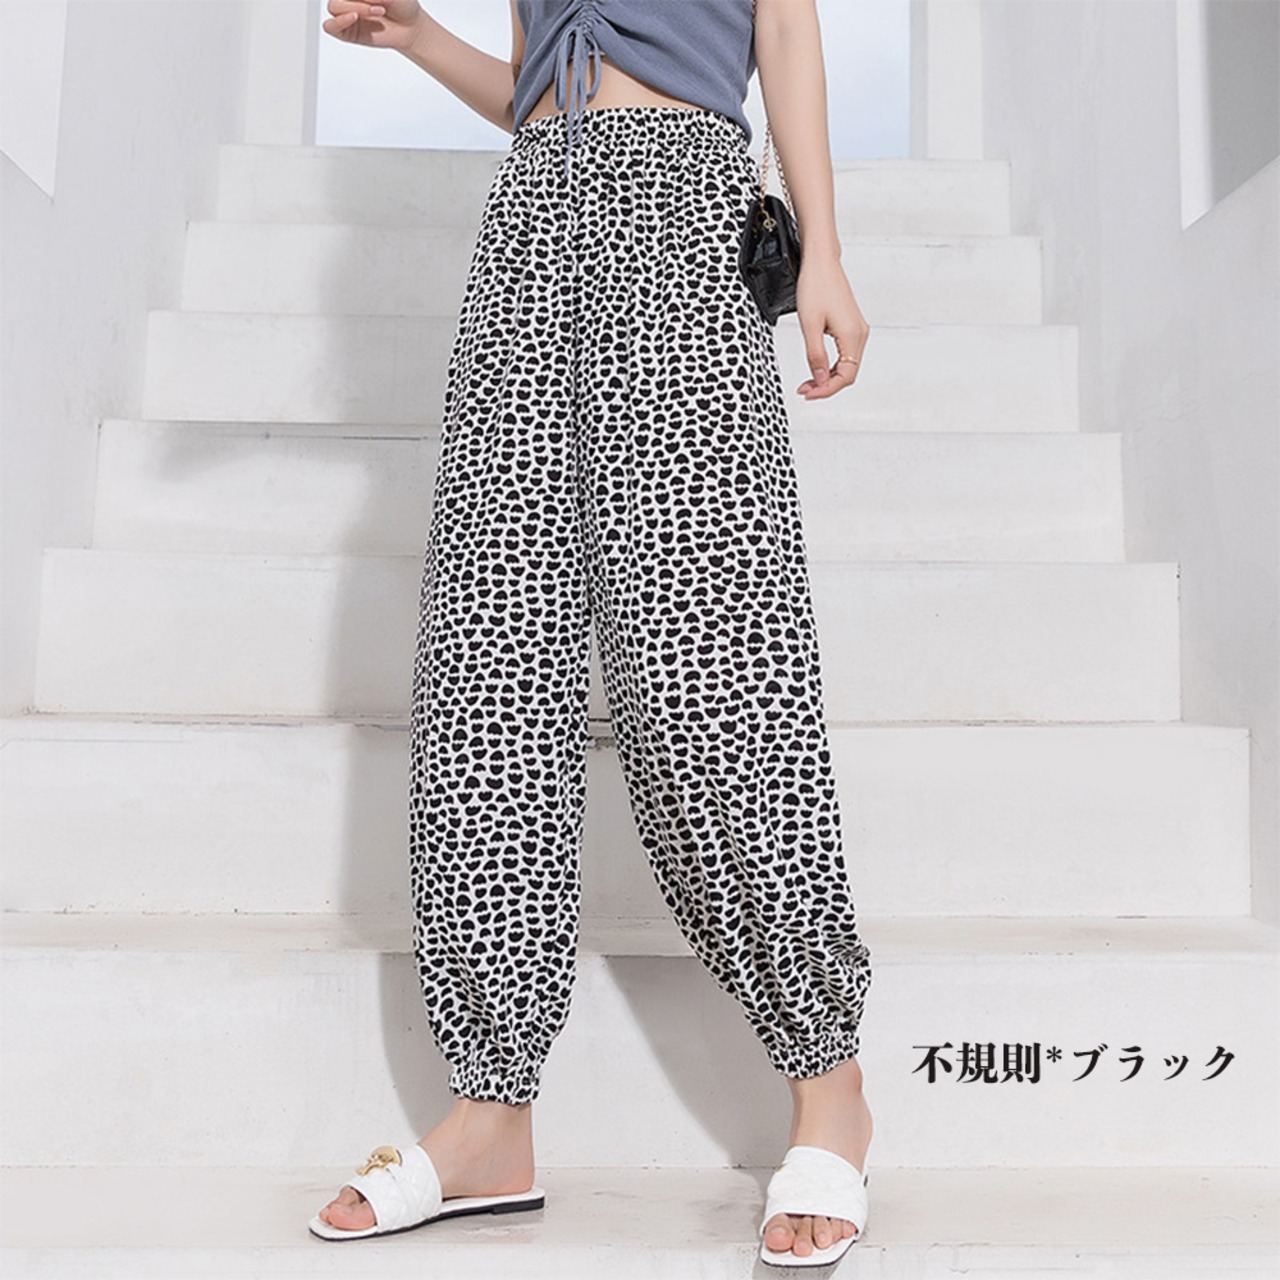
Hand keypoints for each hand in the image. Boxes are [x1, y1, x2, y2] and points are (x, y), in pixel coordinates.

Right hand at [323, 0, 424, 51]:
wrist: (412, 26)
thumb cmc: (402, 5)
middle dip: (358, 0)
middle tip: (380, 6)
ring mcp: (347, 14)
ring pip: (333, 7)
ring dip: (355, 7)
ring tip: (377, 12)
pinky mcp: (349, 32)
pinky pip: (330, 27)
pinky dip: (338, 21)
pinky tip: (353, 17)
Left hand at [793, 251, 868, 399]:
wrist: (821, 262)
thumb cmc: (815, 286)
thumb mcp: (809, 325)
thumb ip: (816, 356)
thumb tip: (820, 380)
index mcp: (852, 335)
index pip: (846, 376)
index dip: (826, 390)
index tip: (807, 394)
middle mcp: (859, 334)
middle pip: (848, 374)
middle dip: (826, 386)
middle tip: (803, 390)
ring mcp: (857, 330)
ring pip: (847, 366)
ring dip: (828, 377)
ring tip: (807, 381)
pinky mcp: (851, 327)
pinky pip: (845, 355)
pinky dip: (832, 365)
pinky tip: (817, 368)